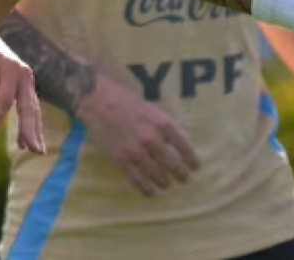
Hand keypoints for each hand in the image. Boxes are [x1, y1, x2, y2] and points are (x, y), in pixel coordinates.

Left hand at [0, 35, 45, 152]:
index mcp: (12, 69)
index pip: (5, 99)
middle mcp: (25, 75)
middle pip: (28, 106)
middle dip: (30, 130)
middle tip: (33, 150)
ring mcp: (28, 81)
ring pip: (33, 109)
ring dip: (34, 131)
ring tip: (37, 150)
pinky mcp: (26, 87)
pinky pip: (30, 108)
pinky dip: (30, 124)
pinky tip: (28, 141)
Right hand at [78, 75, 198, 196]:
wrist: (99, 102)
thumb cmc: (127, 102)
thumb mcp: (153, 109)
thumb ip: (167, 125)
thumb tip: (183, 141)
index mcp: (163, 124)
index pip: (185, 148)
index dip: (192, 160)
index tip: (195, 167)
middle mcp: (152, 139)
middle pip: (174, 165)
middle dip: (181, 175)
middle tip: (183, 179)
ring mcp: (136, 152)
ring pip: (157, 176)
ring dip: (165, 183)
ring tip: (166, 184)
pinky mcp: (121, 160)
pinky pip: (137, 181)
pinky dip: (147, 189)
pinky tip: (151, 191)